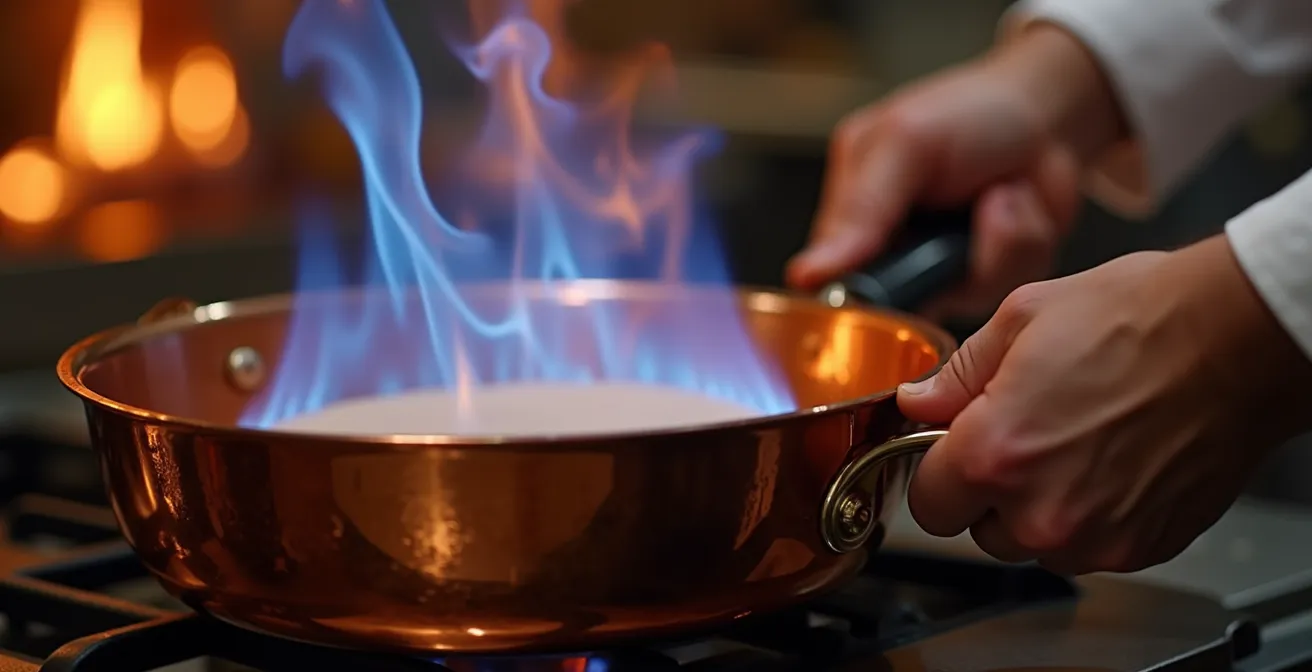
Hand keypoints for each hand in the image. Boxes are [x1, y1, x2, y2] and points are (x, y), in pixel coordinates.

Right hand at [787, 24, 1125, 320]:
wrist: (1048, 109)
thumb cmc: (969, 109)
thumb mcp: (904, 143)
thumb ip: (860, 209)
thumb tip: (808, 273)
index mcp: (851, 209)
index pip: (835, 278)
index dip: (866, 291)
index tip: (905, 273)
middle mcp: (892, 245)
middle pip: (905, 302)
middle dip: (949, 263)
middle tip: (977, 207)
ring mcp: (941, 265)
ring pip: (962, 297)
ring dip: (994, 247)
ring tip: (1001, 197)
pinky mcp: (987, 273)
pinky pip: (1002, 287)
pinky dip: (1022, 244)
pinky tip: (1019, 206)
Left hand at [897, 234, 1311, 573]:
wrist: (1237, 339)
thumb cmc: (1141, 319)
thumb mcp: (1022, 319)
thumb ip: (956, 375)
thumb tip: (919, 401)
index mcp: (993, 456)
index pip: (927, 505)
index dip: (938, 472)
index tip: (955, 450)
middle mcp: (1039, 513)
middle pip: (979, 529)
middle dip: (990, 489)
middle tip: (1025, 435)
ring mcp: (1094, 539)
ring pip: (1034, 544)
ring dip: (1040, 507)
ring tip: (1076, 444)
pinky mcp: (1140, 548)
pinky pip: (1090, 548)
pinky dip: (1093, 517)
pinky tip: (1114, 463)